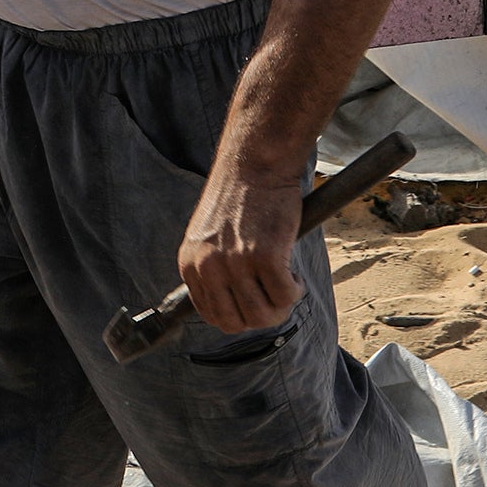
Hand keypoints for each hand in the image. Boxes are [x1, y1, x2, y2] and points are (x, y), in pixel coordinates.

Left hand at [177, 164, 302, 335]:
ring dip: (281, 305)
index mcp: (191, 264)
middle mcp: (209, 267)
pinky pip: (285, 295)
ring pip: (263, 315)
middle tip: (276, 297)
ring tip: (286, 283)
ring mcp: (236, 263)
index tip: (255, 303)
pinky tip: (293, 273)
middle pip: (237, 323)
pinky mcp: (265, 255)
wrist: (255, 164)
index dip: (239, 316)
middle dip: (262, 317)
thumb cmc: (238, 197)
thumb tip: (234, 304)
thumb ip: (213, 269)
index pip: (213, 316)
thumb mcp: (208, 237)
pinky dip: (294, 290)